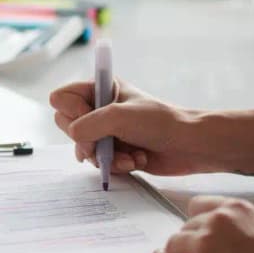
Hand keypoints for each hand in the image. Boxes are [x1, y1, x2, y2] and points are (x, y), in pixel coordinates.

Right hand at [50, 79, 213, 175]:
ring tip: (129, 156)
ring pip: (83, 147)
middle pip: (68, 124)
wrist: (191, 146)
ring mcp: (107, 130)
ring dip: (105, 156)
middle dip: (86, 140)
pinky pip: (99, 162)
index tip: (90, 118)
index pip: (62, 97)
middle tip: (101, 145)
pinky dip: (116, 165)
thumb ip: (89, 124)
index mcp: (100, 88)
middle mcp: (100, 108)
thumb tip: (73, 136)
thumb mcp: (120, 116)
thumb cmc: (161, 122)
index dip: (71, 111)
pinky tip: (136, 161)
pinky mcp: (116, 151)